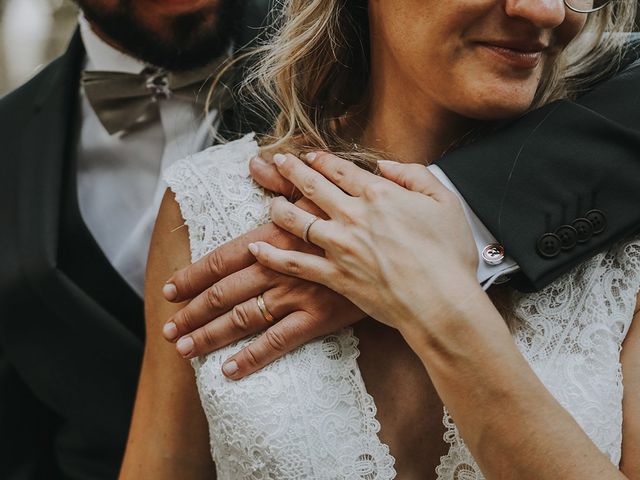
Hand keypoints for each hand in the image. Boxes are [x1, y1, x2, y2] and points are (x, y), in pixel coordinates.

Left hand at [162, 171, 364, 379]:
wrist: (397, 247)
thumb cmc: (359, 216)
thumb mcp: (321, 191)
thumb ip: (283, 182)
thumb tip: (256, 162)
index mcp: (274, 237)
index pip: (223, 258)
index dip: (194, 275)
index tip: (169, 290)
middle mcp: (278, 267)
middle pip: (225, 292)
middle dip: (193, 312)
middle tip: (169, 329)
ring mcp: (296, 294)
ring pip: (244, 318)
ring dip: (211, 335)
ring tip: (185, 349)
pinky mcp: (318, 317)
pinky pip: (279, 341)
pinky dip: (252, 357)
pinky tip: (229, 371)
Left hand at [247, 152, 480, 332]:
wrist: (440, 300)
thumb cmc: (448, 253)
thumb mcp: (445, 201)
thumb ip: (415, 176)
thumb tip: (386, 166)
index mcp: (379, 194)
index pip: (341, 169)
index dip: (321, 160)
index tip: (309, 156)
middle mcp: (353, 215)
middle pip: (313, 186)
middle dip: (292, 171)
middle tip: (278, 161)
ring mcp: (340, 246)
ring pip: (297, 220)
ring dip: (280, 208)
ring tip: (270, 203)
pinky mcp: (334, 276)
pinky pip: (295, 263)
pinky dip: (273, 256)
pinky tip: (257, 249)